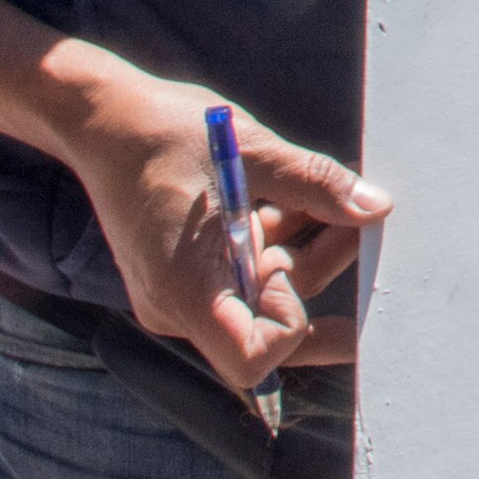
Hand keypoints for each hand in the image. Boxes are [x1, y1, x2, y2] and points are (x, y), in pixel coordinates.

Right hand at [54, 64, 390, 394]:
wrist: (103, 120)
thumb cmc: (165, 133)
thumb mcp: (251, 152)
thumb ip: (314, 186)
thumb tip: (376, 208)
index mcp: (185, 290)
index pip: (252, 359)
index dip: (291, 323)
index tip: (292, 262)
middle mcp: (180, 306)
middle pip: (268, 326)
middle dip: (316, 275)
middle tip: (357, 226)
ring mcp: (183, 292)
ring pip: (265, 292)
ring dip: (306, 249)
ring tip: (333, 200)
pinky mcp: (189, 273)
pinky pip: (247, 272)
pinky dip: (278, 241)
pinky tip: (300, 200)